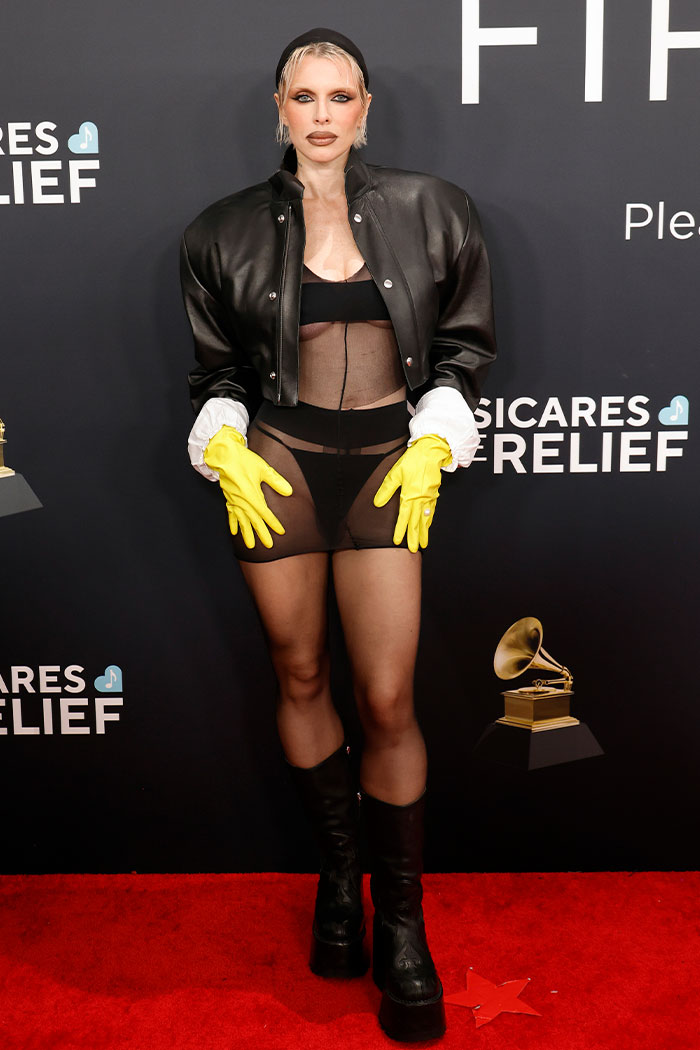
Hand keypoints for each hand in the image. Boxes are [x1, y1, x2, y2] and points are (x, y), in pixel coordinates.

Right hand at [203, 425, 292, 548]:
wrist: (224, 454)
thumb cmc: (244, 460)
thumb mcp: (263, 468)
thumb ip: (276, 481)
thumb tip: (289, 492)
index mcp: (250, 493)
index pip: (264, 512)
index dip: (273, 523)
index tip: (280, 532)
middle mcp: (241, 500)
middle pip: (253, 520)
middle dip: (261, 533)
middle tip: (268, 545)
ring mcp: (234, 500)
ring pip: (241, 520)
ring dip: (246, 533)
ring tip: (251, 546)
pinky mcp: (228, 498)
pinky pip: (231, 514)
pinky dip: (233, 524)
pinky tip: (234, 532)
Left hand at [373, 434, 451, 552]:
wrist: (431, 452)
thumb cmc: (413, 461)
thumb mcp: (395, 473)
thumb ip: (386, 489)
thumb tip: (378, 503)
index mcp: (410, 495)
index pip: (404, 517)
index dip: (401, 530)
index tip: (398, 541)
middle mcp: (421, 499)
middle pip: (417, 522)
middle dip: (414, 537)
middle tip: (414, 550)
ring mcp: (429, 497)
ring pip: (426, 519)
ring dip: (424, 532)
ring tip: (423, 544)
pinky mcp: (434, 494)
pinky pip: (432, 511)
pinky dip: (429, 521)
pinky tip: (428, 526)